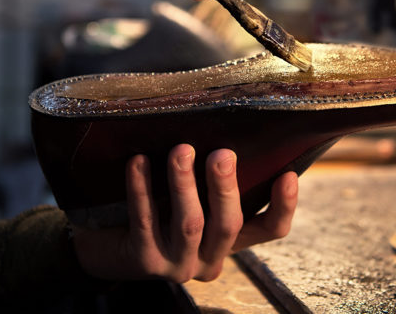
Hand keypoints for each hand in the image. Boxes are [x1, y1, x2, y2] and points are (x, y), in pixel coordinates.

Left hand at [72, 144, 298, 281]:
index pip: (269, 230)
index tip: (288, 174)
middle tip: (222, 154)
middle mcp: (209, 260)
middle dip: (225, 188)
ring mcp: (177, 265)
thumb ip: (214, 180)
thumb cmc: (160, 208)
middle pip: (228, 226)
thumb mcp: (194, 197)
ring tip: (181, 150)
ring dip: (185, 184)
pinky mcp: (144, 263)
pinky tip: (138, 161)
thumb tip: (231, 129)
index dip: (283, 206)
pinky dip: (142, 189)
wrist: (108, 243)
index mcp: (230, 241)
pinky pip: (144, 222)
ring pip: (189, 225)